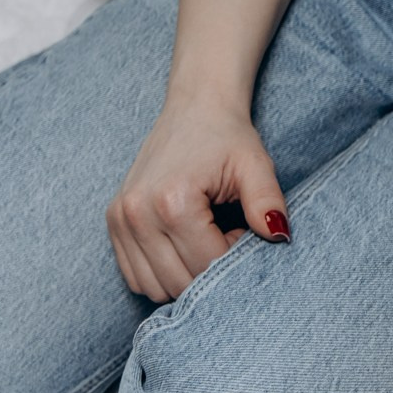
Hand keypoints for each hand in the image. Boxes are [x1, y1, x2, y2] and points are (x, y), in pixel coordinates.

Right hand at [108, 99, 289, 302]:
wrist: (195, 105)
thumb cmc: (227, 136)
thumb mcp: (254, 164)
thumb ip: (267, 202)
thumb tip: (279, 237)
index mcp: (172, 201)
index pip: (206, 265)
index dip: (232, 256)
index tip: (241, 229)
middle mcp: (137, 214)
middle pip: (178, 282)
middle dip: (209, 270)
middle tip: (224, 233)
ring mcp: (120, 220)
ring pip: (154, 287)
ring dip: (184, 275)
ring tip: (204, 237)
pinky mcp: (113, 223)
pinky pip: (135, 276)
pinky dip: (161, 272)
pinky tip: (182, 242)